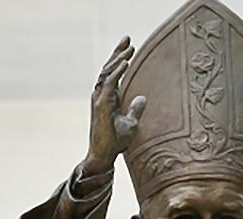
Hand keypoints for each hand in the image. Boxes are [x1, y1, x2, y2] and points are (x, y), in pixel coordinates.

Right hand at [82, 36, 146, 175]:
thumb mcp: (131, 123)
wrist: (105, 155)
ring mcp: (100, 99)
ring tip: (129, 49)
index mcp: (109, 97)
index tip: (130, 45)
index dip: (120, 57)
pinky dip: (116, 72)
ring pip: (107, 73)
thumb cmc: (115, 142)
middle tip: (128, 38)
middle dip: (118, 52)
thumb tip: (142, 98)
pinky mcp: (101, 105)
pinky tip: (125, 63)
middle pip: (109, 68)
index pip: (113, 72)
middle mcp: (102, 95)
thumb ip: (136, 110)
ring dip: (118, 59)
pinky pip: (109, 84)